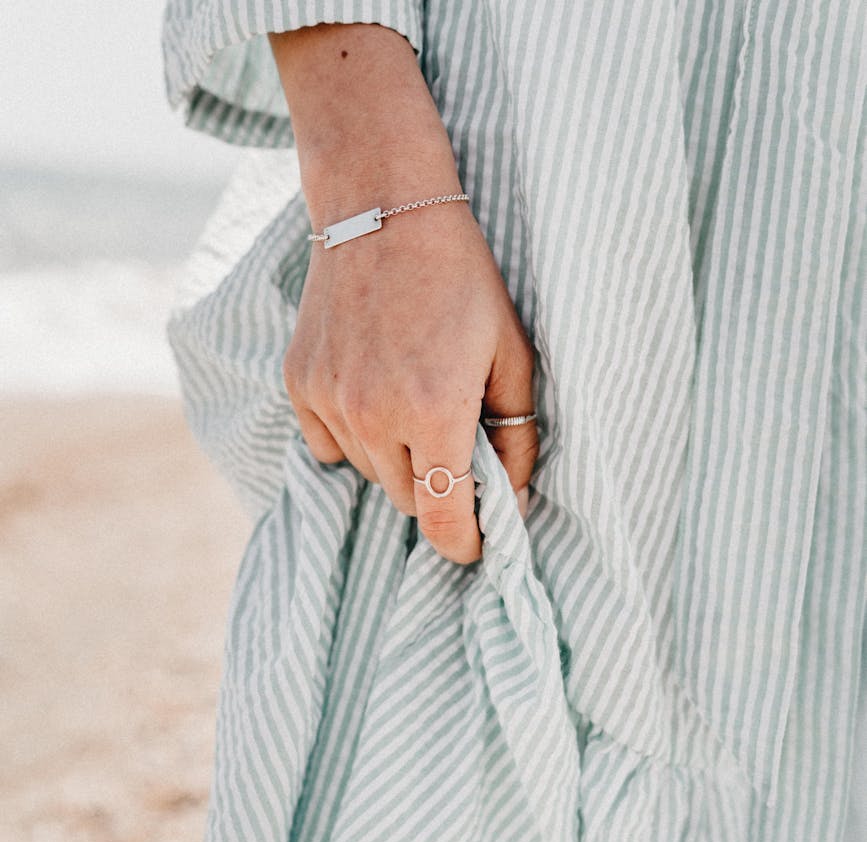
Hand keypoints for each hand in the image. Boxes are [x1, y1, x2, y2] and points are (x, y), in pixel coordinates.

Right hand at [270, 23, 537, 563]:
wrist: (383, 208)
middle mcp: (373, 416)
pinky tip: (377, 393)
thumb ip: (517, 435)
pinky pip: (330, 446)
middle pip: (408, 501)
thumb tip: (514, 499)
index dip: (464, 544)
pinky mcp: (300, 384)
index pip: (443, 519)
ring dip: (398, 461)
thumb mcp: (512, 354)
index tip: (476, 546)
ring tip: (415, 403)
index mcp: (433, 411)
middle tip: (456, 448)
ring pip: (371, 475)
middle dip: (437, 490)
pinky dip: (357, 438)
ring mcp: (329, 401)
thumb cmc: (461, 279)